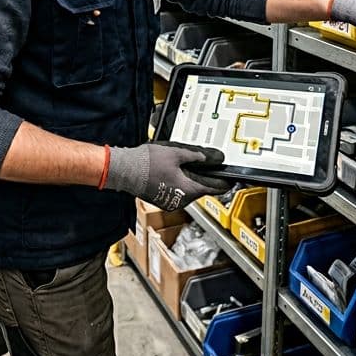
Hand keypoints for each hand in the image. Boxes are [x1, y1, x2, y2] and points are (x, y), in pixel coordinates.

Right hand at [105, 141, 231, 210]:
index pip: (214, 189)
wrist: (124, 170)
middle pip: (200, 190)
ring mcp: (170, 202)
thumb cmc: (147, 163)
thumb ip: (195, 156)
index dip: (224, 183)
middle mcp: (181, 200)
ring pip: (188, 191)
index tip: (231, 179)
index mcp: (188, 190)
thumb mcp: (176, 153)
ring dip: (191, 180)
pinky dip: (179, 183)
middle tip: (209, 166)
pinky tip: (175, 171)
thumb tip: (210, 158)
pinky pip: (176, 192)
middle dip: (205, 178)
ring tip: (189, 165)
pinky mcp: (161, 200)